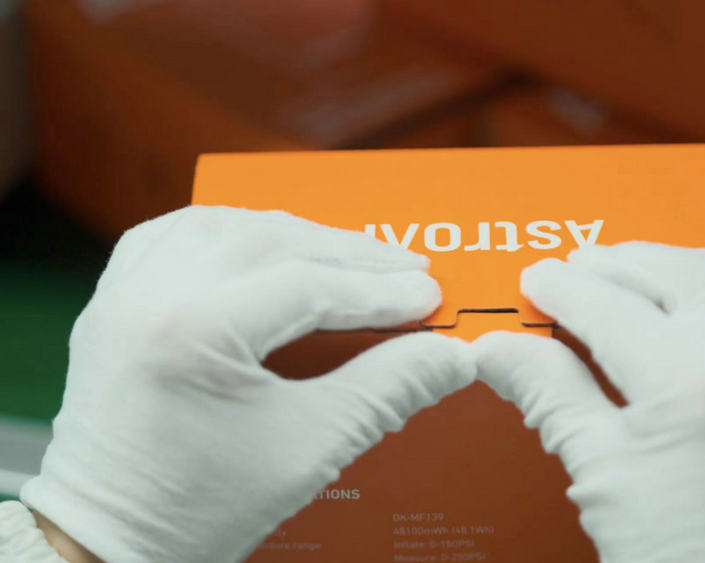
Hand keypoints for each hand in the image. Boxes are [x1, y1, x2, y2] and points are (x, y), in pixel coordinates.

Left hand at [19, 206, 474, 562]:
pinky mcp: (110, 305)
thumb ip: (387, 390)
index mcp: (192, 331)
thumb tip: (451, 356)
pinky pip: (170, 236)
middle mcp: (149, 295)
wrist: (105, 544)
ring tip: (346, 251)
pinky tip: (258, 238)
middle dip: (349, 252)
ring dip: (291, 230)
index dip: (379, 291)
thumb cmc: (195, 510)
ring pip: (223, 224)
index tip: (428, 298)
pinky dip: (226, 230)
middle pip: (271, 239)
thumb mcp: (309, 450)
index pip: (308, 284)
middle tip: (405, 268)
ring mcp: (121, 294)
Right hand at [474, 243, 704, 561]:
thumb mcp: (600, 473)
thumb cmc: (676, 557)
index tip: (540, 279)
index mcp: (684, 382)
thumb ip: (549, 393)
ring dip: (703, 262)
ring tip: (665, 265)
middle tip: (586, 265)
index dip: (563, 287)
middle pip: (678, 275)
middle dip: (622, 262)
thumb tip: (495, 349)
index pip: (606, 306)